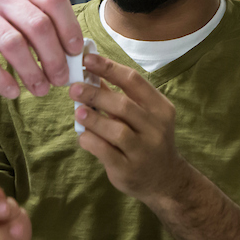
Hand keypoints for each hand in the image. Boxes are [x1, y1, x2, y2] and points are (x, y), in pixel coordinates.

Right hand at [0, 0, 82, 99]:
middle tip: (62, 78)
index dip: (69, 26)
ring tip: (42, 89)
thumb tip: (73, 56)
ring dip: (32, 71)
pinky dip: (1, 80)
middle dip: (54, 57)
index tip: (76, 52)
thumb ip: (43, 23)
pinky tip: (13, 92)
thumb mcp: (17, 8)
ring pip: (13, 44)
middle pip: (37, 25)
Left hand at [71, 53, 187, 204]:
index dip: (108, 68)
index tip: (87, 59)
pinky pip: (105, 152)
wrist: (165, 180)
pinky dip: (90, 140)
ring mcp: (144, 150)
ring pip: (116, 130)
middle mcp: (156, 128)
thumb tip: (91, 73)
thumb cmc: (148, 140)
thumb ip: (120, 96)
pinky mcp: (128, 169)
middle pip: (123, 105)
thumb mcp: (144, 115)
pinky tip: (83, 135)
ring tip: (78, 111)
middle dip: (95, 94)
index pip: (133, 81)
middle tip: (74, 88)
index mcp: (160, 108)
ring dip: (92, 119)